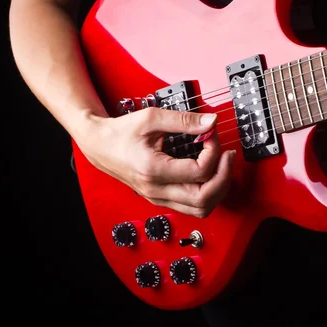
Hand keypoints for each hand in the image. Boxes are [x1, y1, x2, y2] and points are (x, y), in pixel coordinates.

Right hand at [78, 107, 235, 217]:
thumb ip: (184, 120)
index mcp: (153, 169)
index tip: (211, 135)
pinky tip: (210, 174)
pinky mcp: (161, 199)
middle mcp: (156, 190)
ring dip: (219, 189)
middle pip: (204, 198)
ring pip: (201, 209)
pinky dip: (208, 194)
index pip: (199, 172)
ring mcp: (158, 198)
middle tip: (227, 155)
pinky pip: (192, 207)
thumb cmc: (122, 132)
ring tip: (222, 166)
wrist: (99, 146)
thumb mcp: (152, 118)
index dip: (213, 152)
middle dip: (224, 176)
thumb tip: (212, 122)